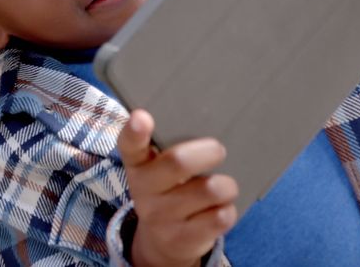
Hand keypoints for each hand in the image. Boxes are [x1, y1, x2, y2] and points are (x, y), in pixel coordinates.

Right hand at [118, 109, 237, 266]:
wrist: (162, 243)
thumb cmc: (167, 191)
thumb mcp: (156, 169)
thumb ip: (168, 145)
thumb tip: (208, 115)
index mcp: (138, 165)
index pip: (130, 145)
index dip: (136, 131)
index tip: (142, 117)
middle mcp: (144, 191)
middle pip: (179, 162)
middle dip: (209, 151)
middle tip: (219, 150)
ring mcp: (162, 217)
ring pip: (211, 189)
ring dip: (227, 185)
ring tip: (223, 186)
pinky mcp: (183, 239)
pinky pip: (221, 217)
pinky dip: (229, 209)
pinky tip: (220, 209)